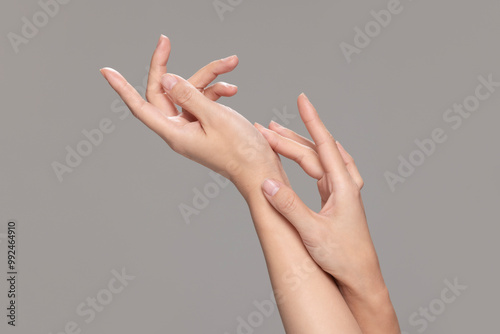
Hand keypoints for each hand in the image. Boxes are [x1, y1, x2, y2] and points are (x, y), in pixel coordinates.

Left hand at [100, 35, 283, 194]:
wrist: (260, 169)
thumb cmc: (241, 151)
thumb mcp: (215, 118)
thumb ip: (189, 96)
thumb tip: (167, 80)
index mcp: (175, 133)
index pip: (141, 107)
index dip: (122, 89)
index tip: (107, 72)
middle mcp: (180, 129)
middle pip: (164, 92)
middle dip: (170, 67)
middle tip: (165, 41)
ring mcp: (193, 126)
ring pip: (190, 92)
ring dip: (207, 77)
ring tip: (229, 64)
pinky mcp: (206, 124)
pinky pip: (204, 100)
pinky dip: (216, 90)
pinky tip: (231, 88)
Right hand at [256, 94, 384, 294]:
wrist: (359, 276)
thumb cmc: (342, 256)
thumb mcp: (312, 232)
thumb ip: (289, 207)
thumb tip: (267, 183)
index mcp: (343, 186)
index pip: (323, 145)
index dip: (312, 120)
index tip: (302, 99)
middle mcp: (344, 184)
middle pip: (313, 151)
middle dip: (288, 137)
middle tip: (262, 129)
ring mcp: (340, 191)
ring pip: (316, 159)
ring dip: (295, 146)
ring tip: (273, 135)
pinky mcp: (334, 199)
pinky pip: (319, 170)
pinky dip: (304, 159)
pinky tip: (295, 157)